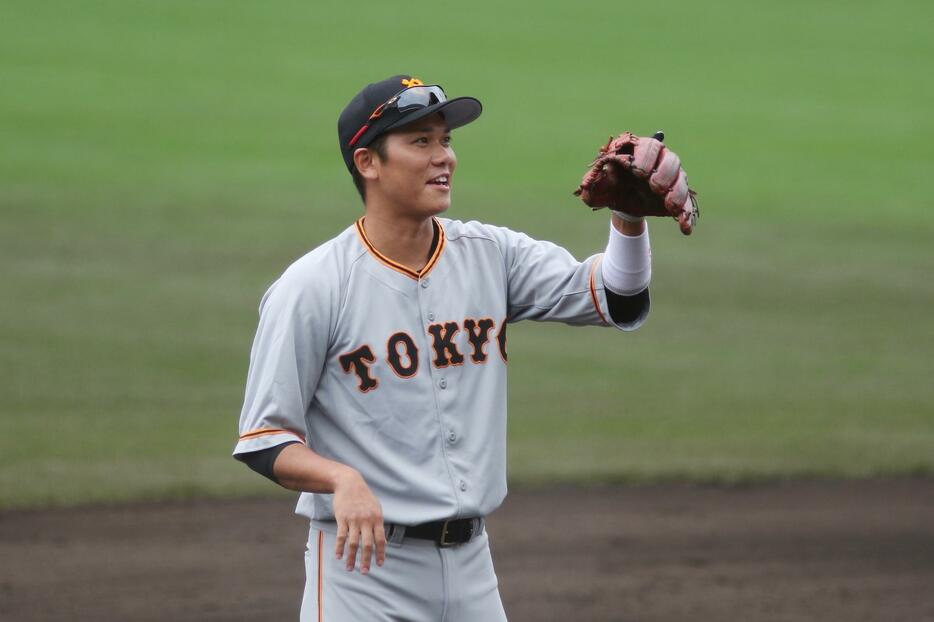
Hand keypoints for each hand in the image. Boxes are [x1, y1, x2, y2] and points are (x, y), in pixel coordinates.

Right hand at [332, 469, 386, 573]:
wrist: (349, 483)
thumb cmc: (364, 497)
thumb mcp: (375, 508)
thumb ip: (378, 524)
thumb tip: (383, 541)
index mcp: (377, 518)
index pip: (380, 539)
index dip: (381, 553)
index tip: (380, 564)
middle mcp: (366, 520)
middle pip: (367, 544)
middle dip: (366, 560)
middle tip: (365, 572)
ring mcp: (354, 520)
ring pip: (353, 543)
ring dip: (351, 557)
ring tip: (350, 568)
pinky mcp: (342, 518)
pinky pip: (341, 536)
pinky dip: (340, 548)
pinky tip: (338, 557)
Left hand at [574, 131, 698, 234]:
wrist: (620, 202)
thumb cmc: (609, 186)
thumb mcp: (597, 187)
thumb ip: (591, 184)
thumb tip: (589, 184)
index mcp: (639, 152)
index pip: (649, 145)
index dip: (646, 156)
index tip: (637, 171)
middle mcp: (659, 161)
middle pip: (671, 159)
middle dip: (665, 173)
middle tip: (655, 187)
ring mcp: (670, 178)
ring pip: (682, 179)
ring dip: (678, 192)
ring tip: (670, 205)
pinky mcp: (676, 195)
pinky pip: (687, 202)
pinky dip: (687, 214)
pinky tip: (685, 228)